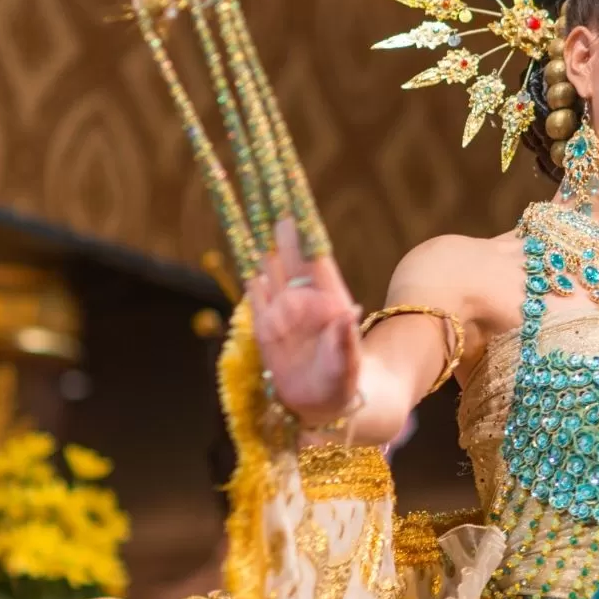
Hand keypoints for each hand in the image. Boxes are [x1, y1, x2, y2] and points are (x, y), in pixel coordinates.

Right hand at [247, 219, 360, 425]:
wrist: (328, 404)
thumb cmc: (345, 381)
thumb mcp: (347, 364)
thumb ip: (345, 341)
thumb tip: (350, 315)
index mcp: (329, 300)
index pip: (314, 258)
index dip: (304, 231)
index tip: (295, 205)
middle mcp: (305, 300)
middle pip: (290, 256)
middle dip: (282, 228)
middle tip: (271, 194)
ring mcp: (285, 312)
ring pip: (271, 271)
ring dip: (263, 246)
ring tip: (255, 215)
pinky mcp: (267, 328)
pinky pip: (257, 296)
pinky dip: (251, 278)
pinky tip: (249, 259)